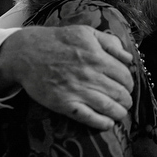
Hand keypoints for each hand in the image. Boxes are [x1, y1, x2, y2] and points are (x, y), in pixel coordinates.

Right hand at [0, 25, 133, 130]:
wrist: (26, 52)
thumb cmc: (58, 40)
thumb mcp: (86, 32)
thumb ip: (110, 43)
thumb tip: (129, 58)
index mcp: (97, 57)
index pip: (124, 76)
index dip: (129, 83)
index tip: (127, 86)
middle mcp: (90, 75)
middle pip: (119, 93)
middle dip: (127, 99)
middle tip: (125, 101)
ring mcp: (77, 91)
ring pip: (108, 107)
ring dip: (119, 113)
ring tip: (121, 113)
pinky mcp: (64, 104)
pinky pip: (89, 117)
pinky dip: (102, 123)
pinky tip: (108, 124)